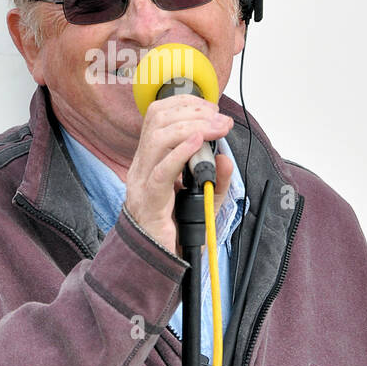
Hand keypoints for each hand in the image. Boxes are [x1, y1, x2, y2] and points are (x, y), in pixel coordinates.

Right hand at [123, 96, 233, 255]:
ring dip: (192, 127)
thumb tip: (225, 159)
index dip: (185, 104)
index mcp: (150, 159)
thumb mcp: (203, 199)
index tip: (212, 108)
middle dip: (192, 112)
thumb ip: (216, 179)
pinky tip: (198, 142)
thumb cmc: (174, 229)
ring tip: (216, 128)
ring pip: (158, 138)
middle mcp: (141, 166)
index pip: (157, 115)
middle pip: (158, 120)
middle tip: (221, 119)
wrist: (157, 261)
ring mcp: (141, 182)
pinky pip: (161, 171)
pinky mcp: (148, 201)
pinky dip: (181, 152)